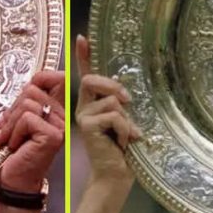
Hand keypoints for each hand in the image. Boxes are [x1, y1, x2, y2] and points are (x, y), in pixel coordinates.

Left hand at [0, 70, 66, 192]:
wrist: (16, 180)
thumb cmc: (16, 152)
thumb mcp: (19, 121)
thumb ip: (25, 102)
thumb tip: (26, 84)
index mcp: (57, 109)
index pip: (56, 78)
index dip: (42, 76)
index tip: (29, 87)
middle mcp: (63, 116)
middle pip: (33, 90)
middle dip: (13, 108)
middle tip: (7, 127)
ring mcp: (60, 126)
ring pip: (28, 104)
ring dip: (11, 123)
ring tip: (8, 138)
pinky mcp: (53, 136)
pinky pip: (27, 118)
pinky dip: (14, 131)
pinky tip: (15, 145)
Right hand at [72, 34, 140, 186]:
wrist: (116, 176)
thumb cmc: (125, 151)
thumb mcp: (126, 122)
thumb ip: (123, 106)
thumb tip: (126, 91)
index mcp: (94, 104)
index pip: (87, 75)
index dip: (84, 56)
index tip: (83, 37)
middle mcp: (85, 108)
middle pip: (94, 79)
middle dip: (114, 86)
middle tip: (129, 102)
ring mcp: (84, 116)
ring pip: (112, 101)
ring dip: (127, 120)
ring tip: (126, 136)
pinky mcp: (87, 126)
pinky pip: (115, 116)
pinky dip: (126, 129)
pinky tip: (123, 143)